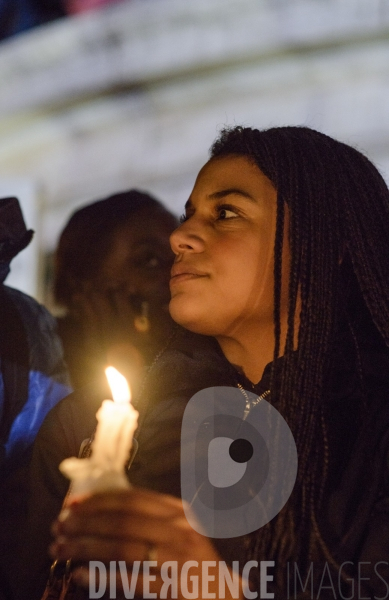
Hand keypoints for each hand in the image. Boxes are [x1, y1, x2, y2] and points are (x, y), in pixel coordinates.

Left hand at [50, 488, 243, 599]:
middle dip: (86, 522)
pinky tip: (80, 575)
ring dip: (85, 547)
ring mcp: (180, 560)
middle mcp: (182, 531)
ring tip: (60, 549)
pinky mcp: (176, 589)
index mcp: (181, 514)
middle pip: (123, 521)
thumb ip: (151, 521)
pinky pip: (131, 581)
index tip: (73, 503)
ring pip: (123, 548)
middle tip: (58, 525)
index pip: (134, 499)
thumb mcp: (179, 535)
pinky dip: (101, 577)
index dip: (100, 500)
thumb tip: (102, 510)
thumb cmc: (195, 568)